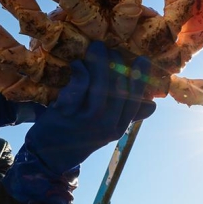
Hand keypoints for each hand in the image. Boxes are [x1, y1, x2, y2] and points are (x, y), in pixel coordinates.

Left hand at [4, 41, 154, 203]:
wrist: (49, 155)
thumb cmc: (80, 137)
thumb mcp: (107, 130)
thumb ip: (127, 116)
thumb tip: (152, 105)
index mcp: (118, 128)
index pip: (135, 100)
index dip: (139, 78)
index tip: (142, 59)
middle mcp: (105, 126)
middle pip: (118, 89)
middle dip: (116, 64)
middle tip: (112, 49)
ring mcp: (85, 120)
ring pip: (99, 85)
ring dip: (99, 63)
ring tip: (97, 48)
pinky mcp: (66, 113)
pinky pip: (78, 85)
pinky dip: (80, 71)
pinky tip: (78, 65)